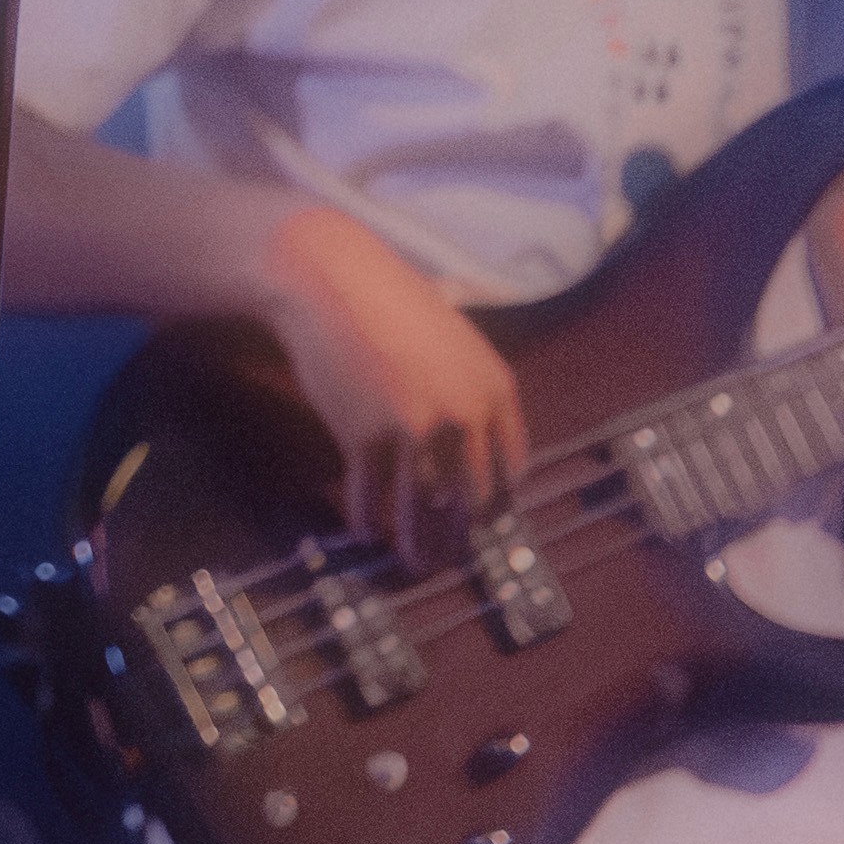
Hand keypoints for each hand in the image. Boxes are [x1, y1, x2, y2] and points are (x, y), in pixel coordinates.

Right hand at [254, 206, 526, 556]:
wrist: (331, 280)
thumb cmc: (391, 302)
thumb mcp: (455, 340)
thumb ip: (471, 391)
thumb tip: (471, 445)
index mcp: (495, 389)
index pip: (513, 467)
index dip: (500, 501)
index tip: (486, 519)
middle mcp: (464, 415)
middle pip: (471, 495)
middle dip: (462, 532)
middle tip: (454, 555)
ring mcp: (414, 429)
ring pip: (422, 506)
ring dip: (417, 543)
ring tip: (415, 564)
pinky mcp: (365, 436)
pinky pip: (370, 492)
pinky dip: (366, 516)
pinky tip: (364, 530)